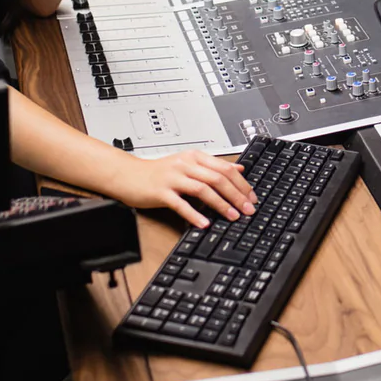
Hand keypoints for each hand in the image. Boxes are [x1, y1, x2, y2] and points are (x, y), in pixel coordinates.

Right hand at [115, 149, 257, 228]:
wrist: (128, 175)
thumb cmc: (157, 172)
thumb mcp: (188, 163)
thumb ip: (213, 166)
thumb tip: (239, 169)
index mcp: (194, 157)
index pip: (225, 168)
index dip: (242, 184)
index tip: (252, 198)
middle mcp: (185, 165)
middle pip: (218, 179)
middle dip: (236, 195)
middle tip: (248, 209)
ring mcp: (173, 177)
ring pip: (203, 189)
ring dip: (221, 204)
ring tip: (233, 216)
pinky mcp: (161, 192)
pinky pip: (181, 204)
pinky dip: (194, 214)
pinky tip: (205, 223)